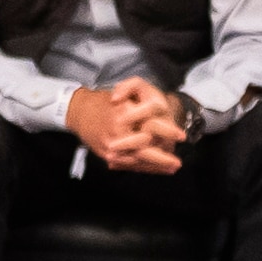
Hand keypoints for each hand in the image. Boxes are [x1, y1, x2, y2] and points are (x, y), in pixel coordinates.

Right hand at [66, 76, 183, 175]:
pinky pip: (128, 165)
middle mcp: (118, 134)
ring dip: (155, 167)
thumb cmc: (106, 101)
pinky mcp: (108, 156)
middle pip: (144, 151)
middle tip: (177, 164)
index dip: (168, 131)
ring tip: (170, 169)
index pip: (150, 127)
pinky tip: (156, 170)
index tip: (181, 137)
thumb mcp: (128, 90)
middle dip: (162, 159)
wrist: (79, 112)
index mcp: (124, 116)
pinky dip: (143, 168)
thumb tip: (161, 112)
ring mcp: (111, 148)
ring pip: (137, 162)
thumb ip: (145, 101)